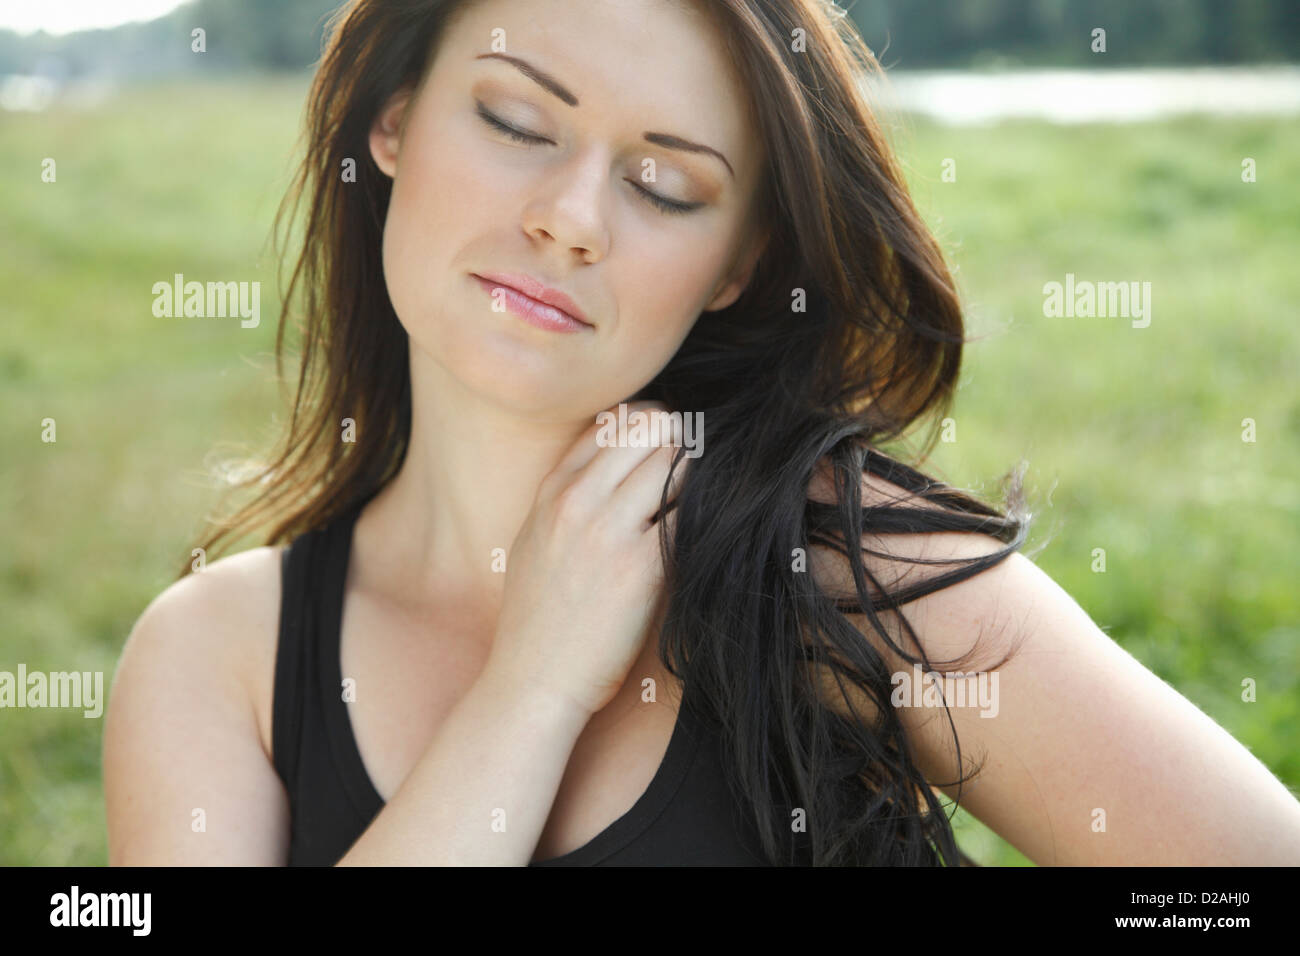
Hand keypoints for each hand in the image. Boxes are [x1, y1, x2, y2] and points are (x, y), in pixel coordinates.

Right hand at [485, 400, 689, 716]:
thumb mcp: (536, 541)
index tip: (673, 441)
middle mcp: (578, 502)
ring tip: (710, 493)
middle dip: (684, 437)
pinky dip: (707, 511)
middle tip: (704, 461)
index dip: (653, 423)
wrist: (533, 681)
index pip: (613, 422)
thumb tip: (614, 466)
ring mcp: (609, 531)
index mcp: (552, 491)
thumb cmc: (538, 620)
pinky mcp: (642, 567)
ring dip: (699, 472)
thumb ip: (567, 498)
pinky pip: (690, 514)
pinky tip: (712, 526)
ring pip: (675, 461)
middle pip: (650, 428)